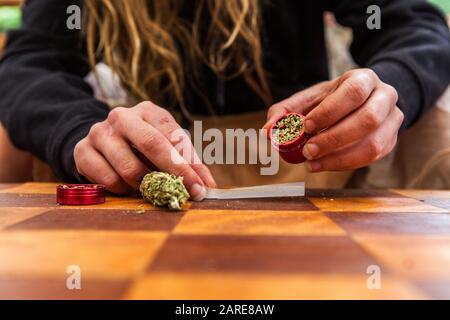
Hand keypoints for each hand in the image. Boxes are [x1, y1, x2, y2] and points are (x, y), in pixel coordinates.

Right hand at [74, 101, 215, 198]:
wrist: (101, 142)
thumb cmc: (141, 145)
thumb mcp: (165, 146)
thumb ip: (187, 162)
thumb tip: (208, 186)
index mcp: (148, 111)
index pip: (173, 136)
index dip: (189, 164)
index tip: (202, 187)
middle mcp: (122, 117)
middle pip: (152, 144)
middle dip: (174, 173)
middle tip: (188, 193)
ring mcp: (100, 132)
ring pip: (130, 169)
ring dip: (145, 185)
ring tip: (149, 186)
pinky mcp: (83, 151)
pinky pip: (109, 181)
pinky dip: (124, 190)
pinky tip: (127, 185)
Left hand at [264, 69, 403, 171]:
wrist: (362, 102)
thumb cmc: (330, 101)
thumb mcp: (308, 100)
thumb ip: (284, 112)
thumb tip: (268, 132)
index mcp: (364, 79)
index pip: (353, 92)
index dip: (329, 111)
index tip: (307, 126)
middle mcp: (385, 96)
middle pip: (367, 119)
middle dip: (334, 139)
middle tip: (307, 151)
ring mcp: (393, 120)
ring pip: (373, 144)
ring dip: (340, 158)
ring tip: (313, 162)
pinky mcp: (391, 140)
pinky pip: (372, 158)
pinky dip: (345, 164)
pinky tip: (324, 164)